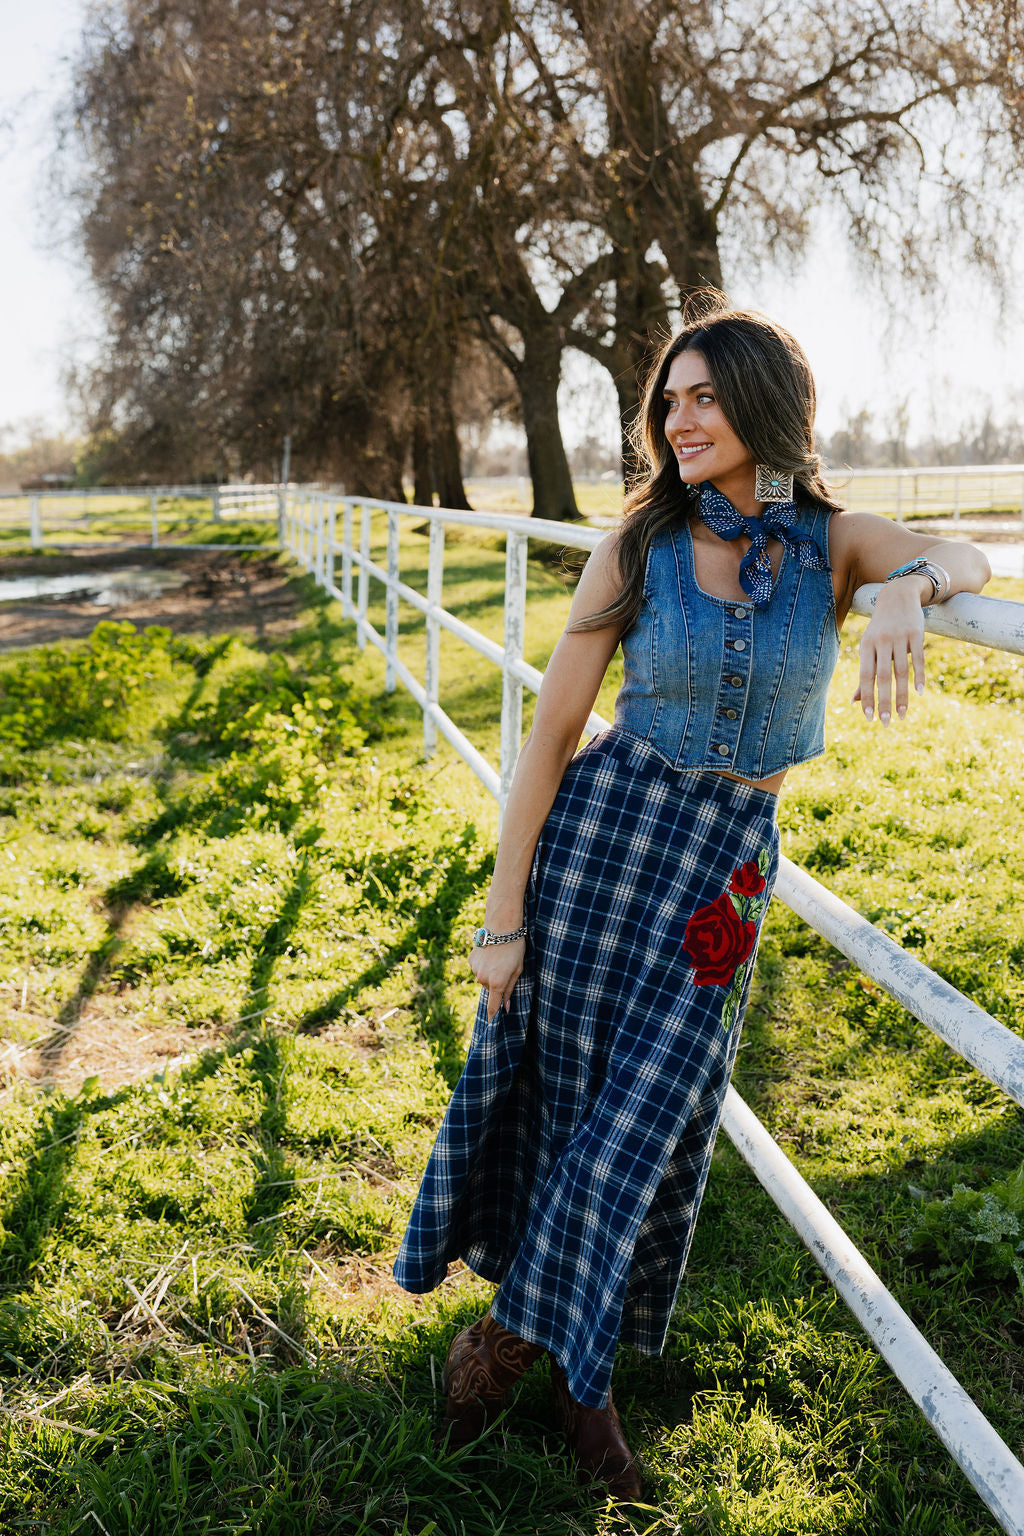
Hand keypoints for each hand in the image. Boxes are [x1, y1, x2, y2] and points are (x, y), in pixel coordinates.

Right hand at [470, 937, 525, 1021]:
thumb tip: (506, 1007)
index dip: (492, 1018)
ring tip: (499, 958)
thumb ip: (510, 989)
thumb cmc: (515, 948)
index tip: (491, 1028)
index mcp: (497, 983)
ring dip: (490, 974)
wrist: (501, 926)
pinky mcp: (471, 960)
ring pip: (484, 979)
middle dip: (497, 984)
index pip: (493, 1007)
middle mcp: (483, 979)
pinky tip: (491, 954)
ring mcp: (475, 969)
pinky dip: (484, 965)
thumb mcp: (518, 970)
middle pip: (490, 990)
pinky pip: (478, 969)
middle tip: (506, 969)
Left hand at [853, 583, 925, 723]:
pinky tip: (919, 693)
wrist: (898, 596)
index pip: (865, 677)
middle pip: (882, 678)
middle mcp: (880, 642)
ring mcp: (898, 638)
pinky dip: (919, 677)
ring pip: (901, 672)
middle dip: (883, 702)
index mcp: (865, 647)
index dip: (866, 698)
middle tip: (886, 723)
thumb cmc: (880, 628)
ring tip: (903, 715)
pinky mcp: (916, 634)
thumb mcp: (869, 647)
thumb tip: (855, 702)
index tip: (869, 718)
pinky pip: (918, 659)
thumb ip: (864, 674)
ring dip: (902, 696)